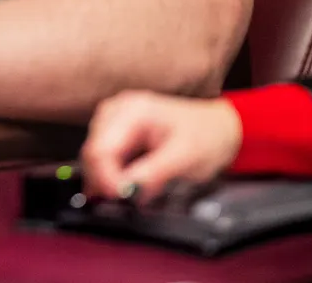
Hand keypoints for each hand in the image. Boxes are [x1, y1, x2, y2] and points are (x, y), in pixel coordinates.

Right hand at [81, 89, 241, 202]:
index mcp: (133, 110)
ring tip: (129, 193)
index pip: (101, 149)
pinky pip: (103, 156)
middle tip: (126, 201)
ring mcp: (115, 119)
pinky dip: (110, 174)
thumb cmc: (207, 136)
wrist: (218, 128)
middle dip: (104, 180)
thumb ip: (153, 173)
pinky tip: (124, 184)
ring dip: (105, 179)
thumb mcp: (185, 157)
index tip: (121, 199)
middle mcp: (118, 110)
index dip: (105, 178)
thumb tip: (127, 191)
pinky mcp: (117, 131)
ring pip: (94, 156)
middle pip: (93, 152)